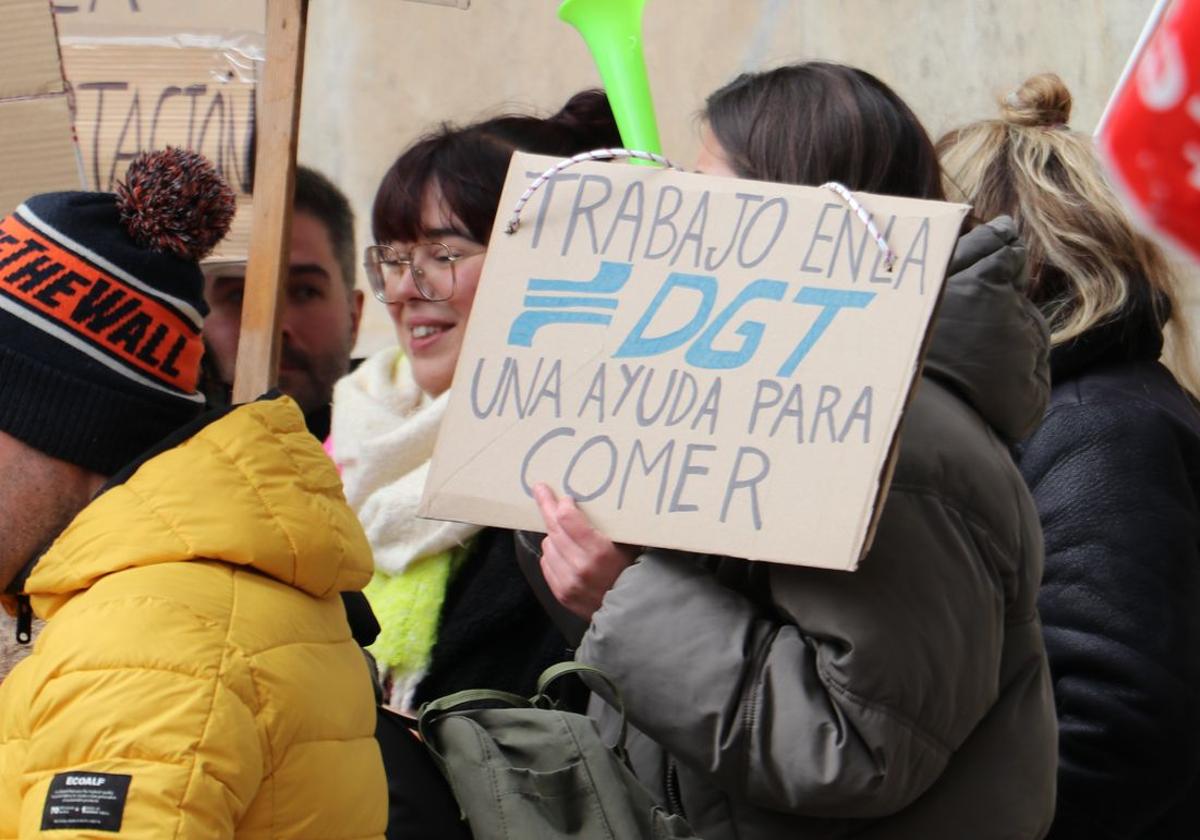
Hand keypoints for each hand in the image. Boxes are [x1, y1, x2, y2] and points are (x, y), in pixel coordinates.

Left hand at [533, 483, 635, 620]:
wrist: (634, 613)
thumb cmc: (635, 573)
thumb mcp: (630, 546)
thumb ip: (612, 527)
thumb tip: (592, 503)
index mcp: (600, 552)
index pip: (568, 519)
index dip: (562, 504)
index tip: (564, 497)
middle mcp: (581, 568)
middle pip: (554, 529)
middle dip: (547, 506)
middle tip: (540, 490)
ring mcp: (569, 583)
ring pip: (548, 546)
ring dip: (554, 536)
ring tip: (566, 534)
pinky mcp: (562, 594)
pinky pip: (547, 564)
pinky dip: (553, 555)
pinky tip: (563, 552)